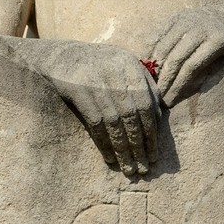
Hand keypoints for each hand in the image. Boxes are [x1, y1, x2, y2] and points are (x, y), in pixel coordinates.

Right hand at [32, 42, 161, 176]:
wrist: (62, 55)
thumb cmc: (100, 65)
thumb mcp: (124, 66)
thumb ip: (144, 85)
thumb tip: (161, 115)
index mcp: (130, 66)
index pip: (146, 104)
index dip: (151, 132)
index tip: (153, 154)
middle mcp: (115, 72)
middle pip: (131, 116)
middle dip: (139, 145)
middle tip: (143, 168)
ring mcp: (95, 81)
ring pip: (114, 122)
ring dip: (123, 149)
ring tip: (129, 168)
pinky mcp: (78, 90)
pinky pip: (95, 123)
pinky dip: (104, 143)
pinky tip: (110, 158)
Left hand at [152, 3, 223, 105]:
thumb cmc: (213, 28)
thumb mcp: (192, 27)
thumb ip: (174, 40)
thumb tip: (149, 62)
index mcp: (177, 19)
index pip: (154, 42)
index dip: (146, 63)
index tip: (141, 81)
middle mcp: (187, 22)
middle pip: (163, 53)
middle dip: (156, 77)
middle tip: (150, 96)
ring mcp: (202, 30)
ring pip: (177, 61)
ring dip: (167, 83)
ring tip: (163, 100)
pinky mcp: (217, 41)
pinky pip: (194, 65)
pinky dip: (183, 82)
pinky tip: (178, 94)